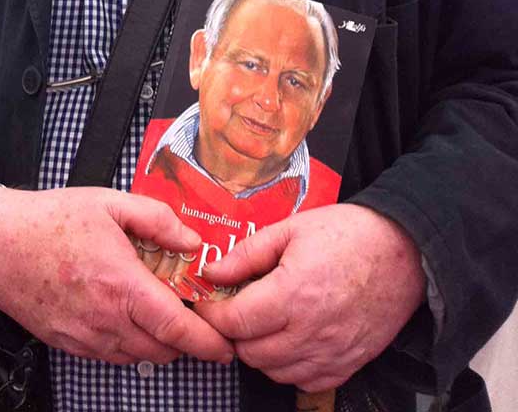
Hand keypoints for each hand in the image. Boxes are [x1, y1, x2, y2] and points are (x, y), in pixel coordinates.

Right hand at [0, 185, 234, 365]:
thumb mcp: (109, 203)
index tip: (227, 346)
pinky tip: (126, 311)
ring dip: (158, 339)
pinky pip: (112, 354)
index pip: (176, 327)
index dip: (208, 342)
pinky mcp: (68, 344)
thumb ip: (157, 220)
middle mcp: (104, 319)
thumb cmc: (50, 219)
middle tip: (192, 311)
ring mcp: (84, 337)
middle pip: (163, 348)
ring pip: (139, 355)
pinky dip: (130, 341)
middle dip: (187, 338)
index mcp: (120, 284)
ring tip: (157, 306)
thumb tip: (192, 243)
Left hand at [195, 203, 425, 391]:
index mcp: (293, 294)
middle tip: (234, 309)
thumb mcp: (291, 229)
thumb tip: (213, 271)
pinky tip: (289, 339)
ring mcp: (331, 353)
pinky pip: (304, 381)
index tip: (206, 303)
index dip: (212, 314)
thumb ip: (248, 253)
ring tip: (262, 321)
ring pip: (274, 371)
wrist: (404, 252)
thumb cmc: (349, 234)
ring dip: (259, 350)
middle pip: (249, 352)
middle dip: (233, 332)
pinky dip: (288, 366)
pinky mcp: (348, 364)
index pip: (235, 322)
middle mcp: (311, 331)